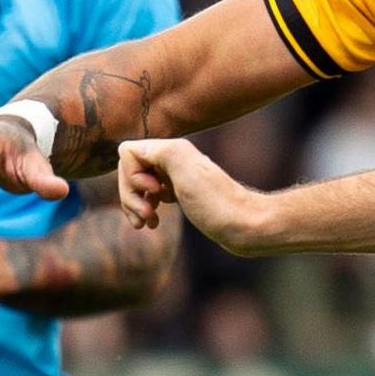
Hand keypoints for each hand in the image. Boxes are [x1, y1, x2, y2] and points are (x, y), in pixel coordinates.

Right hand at [117, 139, 263, 254]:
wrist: (246, 226)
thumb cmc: (217, 204)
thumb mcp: (187, 172)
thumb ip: (159, 152)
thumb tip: (132, 149)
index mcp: (174, 149)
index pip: (128, 153)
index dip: (131, 175)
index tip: (152, 189)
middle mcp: (175, 160)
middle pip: (131, 170)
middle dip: (130, 195)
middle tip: (145, 214)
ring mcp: (179, 178)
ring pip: (139, 185)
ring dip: (135, 205)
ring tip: (146, 222)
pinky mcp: (184, 195)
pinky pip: (152, 197)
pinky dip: (146, 210)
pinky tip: (153, 223)